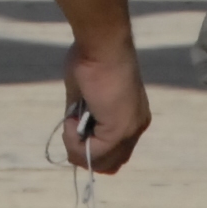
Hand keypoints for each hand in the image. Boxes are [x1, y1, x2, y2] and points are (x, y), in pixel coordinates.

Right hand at [61, 36, 149, 174]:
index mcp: (132, 116)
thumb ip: (84, 115)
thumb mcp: (85, 94)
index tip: (73, 127)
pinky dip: (74, 141)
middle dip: (84, 153)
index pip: (114, 152)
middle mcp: (136, 127)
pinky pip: (91, 153)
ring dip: (77, 148)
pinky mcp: (118, 131)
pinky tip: (72, 120)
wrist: (101, 43)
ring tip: (71, 121)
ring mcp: (129, 131)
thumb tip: (74, 129)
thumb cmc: (92, 57)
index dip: (90, 148)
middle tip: (70, 128)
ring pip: (100, 163)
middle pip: (110, 164)